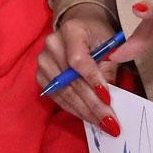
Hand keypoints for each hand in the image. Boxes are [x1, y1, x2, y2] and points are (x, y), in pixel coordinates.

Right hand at [36, 3, 118, 127]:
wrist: (80, 28)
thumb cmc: (98, 36)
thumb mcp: (110, 46)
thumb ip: (109, 69)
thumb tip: (109, 100)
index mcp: (71, 31)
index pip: (78, 60)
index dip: (92, 80)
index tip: (108, 99)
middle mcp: (52, 45)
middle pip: (71, 81)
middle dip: (93, 104)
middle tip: (110, 122)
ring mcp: (43, 61)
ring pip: (64, 93)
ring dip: (85, 111)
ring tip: (103, 124)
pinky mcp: (41, 77)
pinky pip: (58, 98)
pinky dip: (75, 109)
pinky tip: (89, 117)